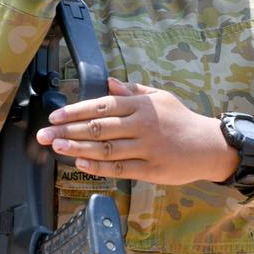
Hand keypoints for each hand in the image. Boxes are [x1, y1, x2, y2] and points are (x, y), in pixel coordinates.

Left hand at [36, 77, 238, 184]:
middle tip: (44, 134)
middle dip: (67, 131)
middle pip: (98, 127)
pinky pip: (120, 169)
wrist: (210, 146)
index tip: (55, 115)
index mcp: (141, 106)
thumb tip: (109, 83)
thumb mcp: (160, 97)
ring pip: (105, 149)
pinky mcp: (151, 170)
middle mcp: (141, 125)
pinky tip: (80, 165)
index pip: (101, 105)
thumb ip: (133, 91)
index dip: (75, 111)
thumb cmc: (181, 120)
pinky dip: (98, 167)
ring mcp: (146, 149)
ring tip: (56, 148)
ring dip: (77, 149)